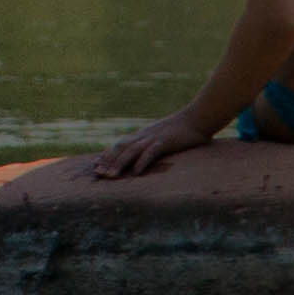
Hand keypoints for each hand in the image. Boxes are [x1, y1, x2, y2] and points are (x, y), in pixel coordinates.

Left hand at [89, 111, 213, 179]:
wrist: (198, 118)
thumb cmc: (182, 130)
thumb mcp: (162, 136)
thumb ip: (151, 144)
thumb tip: (142, 156)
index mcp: (142, 135)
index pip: (119, 145)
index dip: (107, 155)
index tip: (95, 166)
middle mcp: (144, 136)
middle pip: (121, 148)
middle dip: (108, 162)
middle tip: (98, 174)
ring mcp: (154, 138)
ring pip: (132, 151)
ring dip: (120, 164)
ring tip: (111, 176)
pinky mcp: (166, 141)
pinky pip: (151, 152)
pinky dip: (143, 161)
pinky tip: (136, 172)